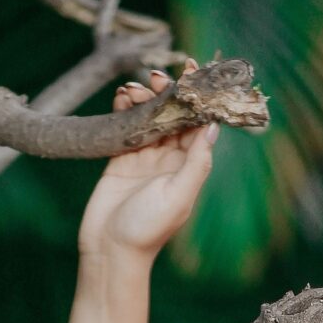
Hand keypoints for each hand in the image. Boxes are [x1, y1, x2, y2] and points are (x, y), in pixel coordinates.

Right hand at [77, 72, 217, 261]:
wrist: (110, 250)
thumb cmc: (147, 229)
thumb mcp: (178, 196)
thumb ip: (196, 163)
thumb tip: (212, 128)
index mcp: (188, 168)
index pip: (198, 125)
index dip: (198, 99)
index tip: (194, 71)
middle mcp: (169, 160)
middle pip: (173, 116)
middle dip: (167, 93)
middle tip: (157, 78)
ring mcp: (144, 158)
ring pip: (148, 117)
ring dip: (144, 98)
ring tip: (134, 89)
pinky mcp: (120, 158)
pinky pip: (125, 126)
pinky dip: (123, 108)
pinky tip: (121, 97)